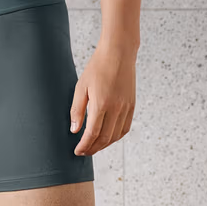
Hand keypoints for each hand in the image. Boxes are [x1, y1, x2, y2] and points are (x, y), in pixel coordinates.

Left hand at [69, 40, 136, 155]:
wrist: (118, 53)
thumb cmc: (97, 67)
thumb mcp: (81, 86)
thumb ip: (77, 110)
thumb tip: (74, 130)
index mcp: (101, 104)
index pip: (92, 134)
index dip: (84, 145)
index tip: (77, 151)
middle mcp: (116, 109)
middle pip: (105, 138)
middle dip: (93, 148)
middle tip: (83, 152)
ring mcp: (126, 108)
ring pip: (116, 136)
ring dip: (104, 145)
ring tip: (93, 147)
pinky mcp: (132, 106)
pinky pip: (125, 128)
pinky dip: (116, 137)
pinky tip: (108, 138)